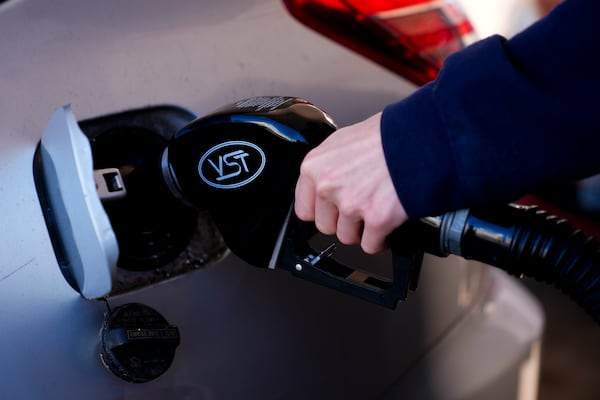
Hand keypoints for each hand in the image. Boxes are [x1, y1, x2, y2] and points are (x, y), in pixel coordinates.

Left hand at [294, 112, 407, 253]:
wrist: (420, 138)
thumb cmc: (386, 136)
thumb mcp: (344, 141)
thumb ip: (329, 166)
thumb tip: (325, 183)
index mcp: (315, 166)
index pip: (304, 209)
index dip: (322, 211)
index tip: (332, 211)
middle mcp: (329, 186)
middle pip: (326, 226)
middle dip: (343, 221)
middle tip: (359, 209)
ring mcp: (351, 204)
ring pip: (347, 237)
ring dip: (362, 230)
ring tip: (375, 213)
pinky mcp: (377, 219)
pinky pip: (371, 245)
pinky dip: (380, 240)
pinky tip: (386, 226)